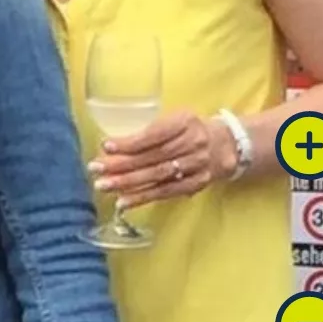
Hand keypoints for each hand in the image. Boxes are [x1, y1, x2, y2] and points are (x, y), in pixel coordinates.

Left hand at [88, 110, 238, 209]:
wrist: (226, 145)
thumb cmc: (190, 130)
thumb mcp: (176, 119)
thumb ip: (152, 129)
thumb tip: (112, 146)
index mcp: (185, 122)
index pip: (155, 134)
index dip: (130, 142)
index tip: (106, 146)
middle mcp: (193, 143)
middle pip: (153, 157)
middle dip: (121, 164)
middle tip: (96, 169)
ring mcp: (196, 166)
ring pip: (157, 176)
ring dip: (127, 183)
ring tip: (104, 186)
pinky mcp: (196, 184)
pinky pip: (165, 193)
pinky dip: (142, 198)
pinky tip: (123, 202)